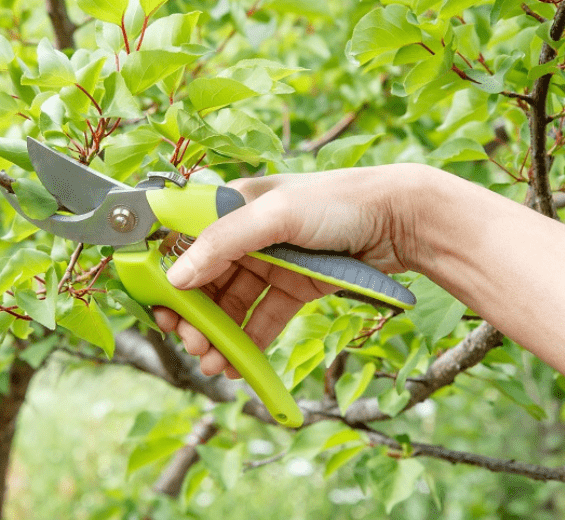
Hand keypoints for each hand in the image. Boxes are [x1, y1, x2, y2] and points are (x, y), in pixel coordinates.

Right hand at [153, 165, 417, 378]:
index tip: (161, 308)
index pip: (186, 242)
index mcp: (233, 205)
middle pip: (206, 280)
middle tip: (192, 343)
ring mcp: (271, 262)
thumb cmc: (340, 201)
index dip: (169, 276)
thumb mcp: (275, 214)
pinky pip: (262, 318)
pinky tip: (237, 364)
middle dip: (194, 315)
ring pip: (231, 304)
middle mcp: (247, 234)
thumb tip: (177, 276)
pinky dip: (248, 342)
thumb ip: (223, 242)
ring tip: (213, 362)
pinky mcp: (295, 287)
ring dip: (218, 334)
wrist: (403, 219)